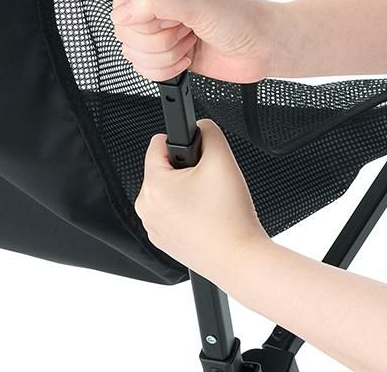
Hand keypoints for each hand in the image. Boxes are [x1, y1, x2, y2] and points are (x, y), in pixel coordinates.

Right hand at [111, 0, 282, 82]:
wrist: (264, 47)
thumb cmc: (241, 18)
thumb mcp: (196, 3)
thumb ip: (155, 2)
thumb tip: (122, 13)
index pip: (123, 3)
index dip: (138, 18)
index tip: (165, 20)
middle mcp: (160, 10)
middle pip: (126, 33)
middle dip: (157, 40)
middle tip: (184, 30)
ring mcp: (164, 35)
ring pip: (134, 54)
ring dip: (164, 56)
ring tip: (189, 43)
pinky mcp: (169, 58)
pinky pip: (147, 71)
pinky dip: (166, 70)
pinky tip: (187, 59)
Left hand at [135, 119, 268, 280]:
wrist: (240, 260)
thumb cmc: (229, 217)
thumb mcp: (222, 158)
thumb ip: (208, 131)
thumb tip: (199, 126)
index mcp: (153, 186)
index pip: (158, 145)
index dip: (182, 145)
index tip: (199, 157)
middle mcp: (146, 208)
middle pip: (164, 169)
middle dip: (186, 171)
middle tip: (209, 185)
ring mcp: (153, 227)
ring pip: (169, 192)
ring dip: (187, 191)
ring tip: (210, 204)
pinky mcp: (164, 241)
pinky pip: (172, 213)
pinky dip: (187, 212)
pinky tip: (206, 219)